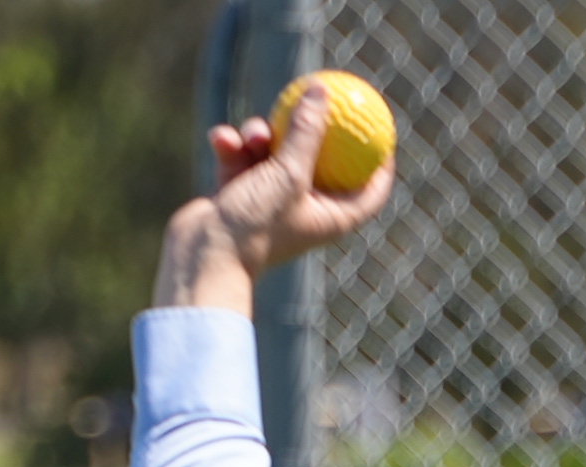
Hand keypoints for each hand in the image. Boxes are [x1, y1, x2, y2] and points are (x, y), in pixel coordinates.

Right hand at [154, 85, 395, 309]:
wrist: (203, 259)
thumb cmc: (255, 225)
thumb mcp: (289, 173)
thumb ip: (307, 130)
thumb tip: (321, 89)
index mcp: (330, 217)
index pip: (370, 191)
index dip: (381, 162)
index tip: (382, 129)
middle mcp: (304, 210)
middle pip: (321, 162)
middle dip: (313, 130)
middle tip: (321, 98)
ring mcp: (269, 201)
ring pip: (274, 151)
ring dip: (260, 135)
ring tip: (251, 136)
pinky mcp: (238, 193)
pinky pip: (241, 158)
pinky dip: (232, 146)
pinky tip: (221, 138)